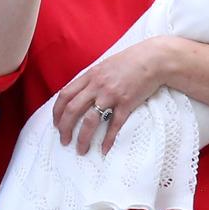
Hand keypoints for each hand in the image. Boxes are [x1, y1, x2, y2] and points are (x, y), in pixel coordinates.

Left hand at [52, 38, 166, 154]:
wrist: (152, 60)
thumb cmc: (128, 62)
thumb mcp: (103, 66)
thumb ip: (91, 79)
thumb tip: (80, 94)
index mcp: (89, 76)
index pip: (65, 95)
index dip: (57, 112)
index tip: (56, 124)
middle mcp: (97, 86)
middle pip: (73, 109)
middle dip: (65, 128)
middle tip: (64, 140)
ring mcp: (111, 95)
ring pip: (91, 120)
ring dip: (83, 137)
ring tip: (81, 149)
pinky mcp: (127, 103)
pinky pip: (114, 125)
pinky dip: (108, 139)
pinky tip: (104, 149)